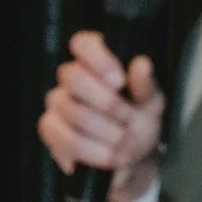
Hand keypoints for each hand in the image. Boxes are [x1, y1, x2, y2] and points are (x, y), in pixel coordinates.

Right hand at [37, 32, 165, 201]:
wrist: (133, 158)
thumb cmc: (140, 121)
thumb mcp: (151, 103)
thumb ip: (145, 85)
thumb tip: (141, 64)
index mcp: (96, 62)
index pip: (82, 43)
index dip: (98, 60)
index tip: (119, 82)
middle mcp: (71, 77)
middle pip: (72, 77)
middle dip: (107, 104)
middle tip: (130, 120)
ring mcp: (57, 102)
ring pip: (72, 111)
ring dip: (105, 132)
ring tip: (125, 144)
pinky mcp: (50, 129)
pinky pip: (63, 138)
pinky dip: (91, 151)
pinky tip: (107, 155)